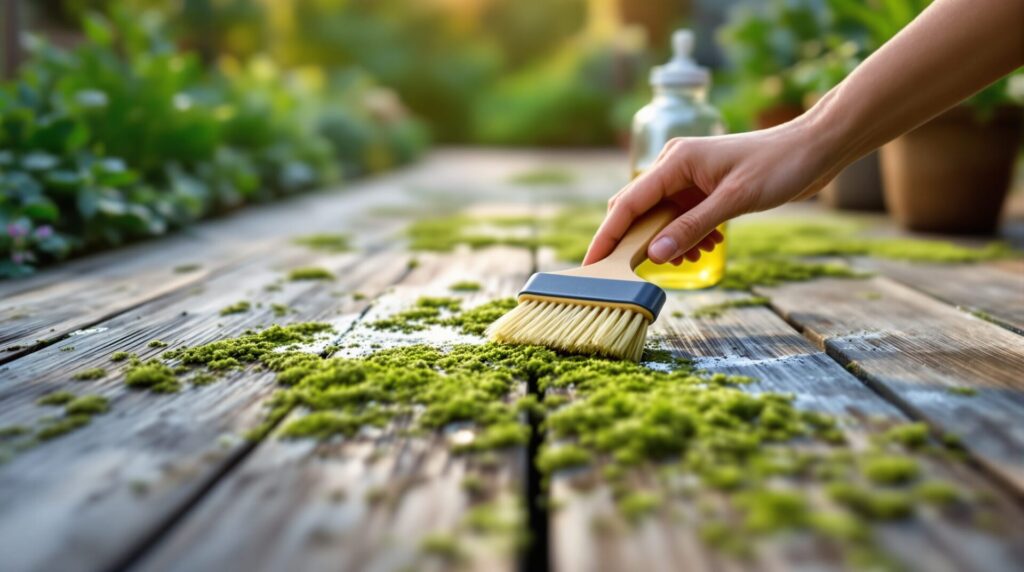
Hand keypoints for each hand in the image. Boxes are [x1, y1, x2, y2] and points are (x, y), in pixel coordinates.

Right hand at [584, 117, 843, 265]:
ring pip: (660, 218)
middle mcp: (675, 167)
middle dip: (633, 242)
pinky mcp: (704, 189)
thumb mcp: (734, 200)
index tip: (591, 264)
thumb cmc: (778, 164)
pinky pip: (681, 218)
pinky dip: (686, 237)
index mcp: (675, 161)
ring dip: (667, 243)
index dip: (607, 235)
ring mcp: (689, 178)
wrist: (816, 147)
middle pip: (637, 210)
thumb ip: (692, 228)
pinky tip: (705, 248)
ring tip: (688, 259)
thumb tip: (655, 255)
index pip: (628, 203)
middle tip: (629, 274)